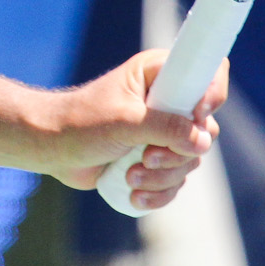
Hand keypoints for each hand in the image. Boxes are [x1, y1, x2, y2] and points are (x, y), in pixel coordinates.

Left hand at [41, 49, 227, 210]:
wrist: (53, 150)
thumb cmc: (80, 122)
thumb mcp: (123, 121)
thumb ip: (164, 127)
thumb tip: (202, 141)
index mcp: (159, 75)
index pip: (208, 72)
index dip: (211, 94)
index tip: (197, 116)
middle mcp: (167, 101)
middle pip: (204, 130)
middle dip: (176, 153)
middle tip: (146, 156)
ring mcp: (163, 132)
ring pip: (190, 160)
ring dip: (162, 176)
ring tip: (130, 176)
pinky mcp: (156, 159)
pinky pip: (176, 181)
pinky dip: (159, 192)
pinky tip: (134, 193)